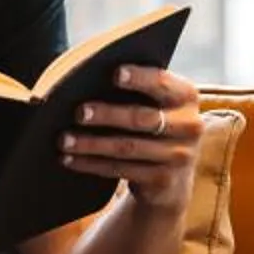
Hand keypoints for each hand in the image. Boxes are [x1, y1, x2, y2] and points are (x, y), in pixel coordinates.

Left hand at [58, 64, 202, 216]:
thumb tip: (90, 78)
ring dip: (91, 144)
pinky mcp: (163, 180)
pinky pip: (121, 169)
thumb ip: (139, 91)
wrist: (172, 180)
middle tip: (78, 112)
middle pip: (141, 118)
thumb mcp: (158, 107)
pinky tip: (70, 159)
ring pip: (127, 147)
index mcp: (187, 97)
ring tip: (64, 139)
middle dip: (107, 115)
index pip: (162, 83)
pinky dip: (92, 164)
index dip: (139, 78)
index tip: (115, 74)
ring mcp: (178, 156)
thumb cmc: (154, 129)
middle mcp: (189, 126)